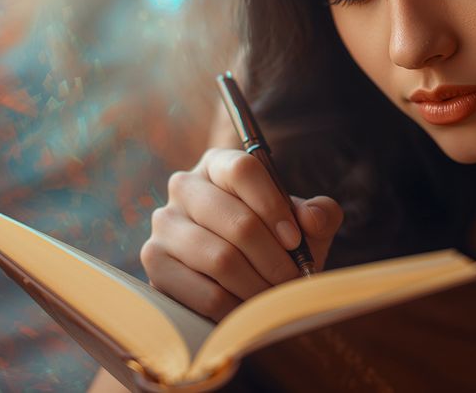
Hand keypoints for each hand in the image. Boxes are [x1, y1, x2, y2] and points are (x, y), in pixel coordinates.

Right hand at [140, 148, 343, 320]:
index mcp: (219, 165)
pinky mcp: (155, 263)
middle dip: (274, 258)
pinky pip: (205, 293)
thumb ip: (320, 214)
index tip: (295, 240)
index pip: (244, 170)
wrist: (238, 279)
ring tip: (277, 297)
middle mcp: (185, 186)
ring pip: (221, 259)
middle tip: (294, 279)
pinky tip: (251, 310)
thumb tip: (312, 217)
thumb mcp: (303, 226)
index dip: (275, 206)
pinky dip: (238, 308)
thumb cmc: (274, 244)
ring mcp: (164, 224)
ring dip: (259, 286)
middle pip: (237, 220)